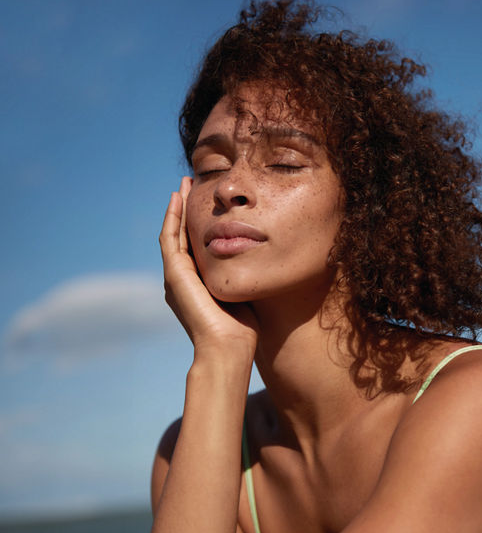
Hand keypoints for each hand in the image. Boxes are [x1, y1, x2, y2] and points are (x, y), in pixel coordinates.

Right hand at [159, 177, 258, 360]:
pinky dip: (172, 217)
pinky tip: (178, 199)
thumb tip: (261, 259)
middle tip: (190, 185)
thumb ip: (242, 274)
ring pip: (173, 233)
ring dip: (177, 208)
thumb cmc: (242, 328)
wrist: (228, 347)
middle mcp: (182, 278)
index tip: (208, 202)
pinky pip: (170, 238)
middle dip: (185, 210)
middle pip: (181, 235)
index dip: (199, 222)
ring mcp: (175, 276)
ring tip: (183, 185)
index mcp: (198, 283)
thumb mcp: (243, 291)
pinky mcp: (174, 274)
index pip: (195, 245)